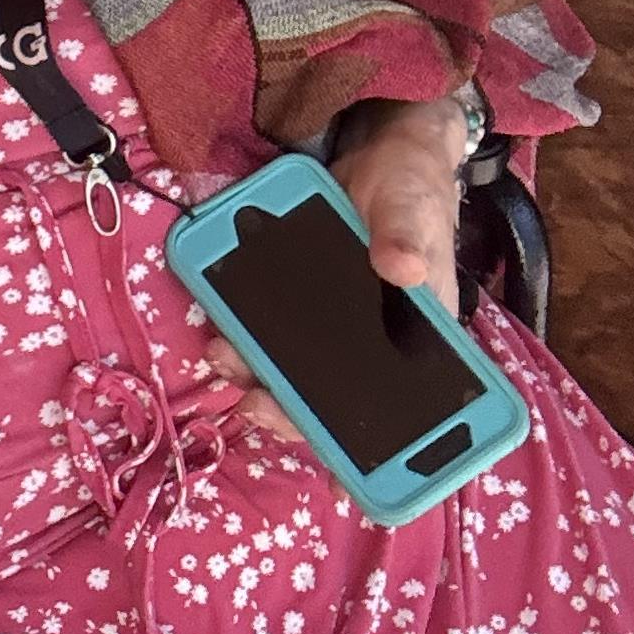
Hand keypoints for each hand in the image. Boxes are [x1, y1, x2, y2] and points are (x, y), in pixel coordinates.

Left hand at [207, 98, 465, 439]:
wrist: (377, 151)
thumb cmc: (410, 188)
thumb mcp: (414, 207)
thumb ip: (409, 235)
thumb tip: (402, 268)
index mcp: (414, 339)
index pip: (395, 411)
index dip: (368, 453)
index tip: (337, 482)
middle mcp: (371, 342)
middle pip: (330, 399)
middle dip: (290, 412)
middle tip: (253, 404)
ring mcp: (331, 321)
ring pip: (292, 368)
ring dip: (257, 374)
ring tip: (223, 358)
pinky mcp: (297, 294)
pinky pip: (268, 326)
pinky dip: (244, 334)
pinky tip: (220, 331)